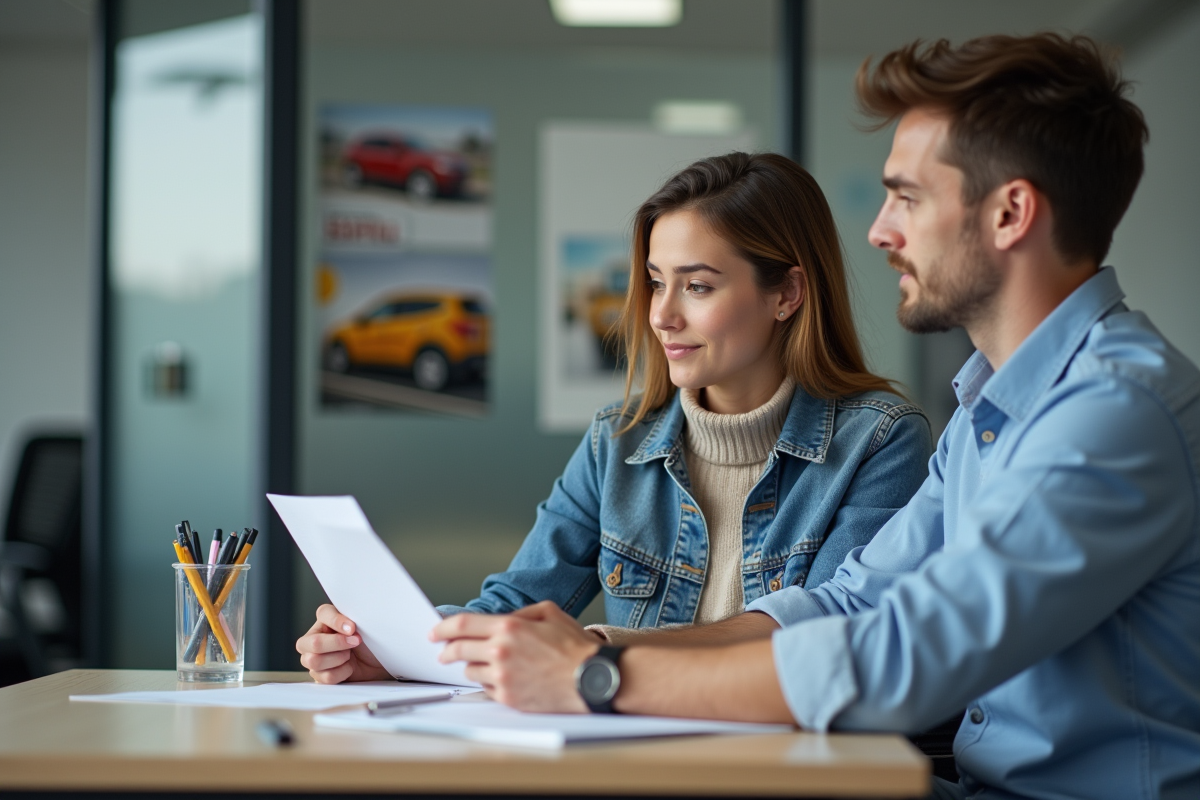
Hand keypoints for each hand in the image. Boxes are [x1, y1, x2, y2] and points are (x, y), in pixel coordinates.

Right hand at [296, 604, 389, 683]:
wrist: (379, 664)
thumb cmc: (370, 642)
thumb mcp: (363, 625)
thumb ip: (353, 618)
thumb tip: (348, 626)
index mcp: (325, 620)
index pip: (323, 613)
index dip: (337, 621)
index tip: (353, 628)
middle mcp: (314, 638)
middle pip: (314, 642)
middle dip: (338, 644)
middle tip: (355, 642)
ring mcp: (313, 658)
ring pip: (315, 661)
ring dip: (339, 658)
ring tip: (350, 656)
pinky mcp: (320, 676)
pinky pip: (326, 676)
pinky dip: (342, 672)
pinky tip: (349, 667)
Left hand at [431, 601, 597, 712]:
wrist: (591, 678)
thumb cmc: (574, 646)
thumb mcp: (549, 612)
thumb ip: (520, 612)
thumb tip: (502, 619)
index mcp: (509, 627)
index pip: (462, 625)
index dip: (443, 628)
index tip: (434, 632)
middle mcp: (500, 652)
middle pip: (459, 650)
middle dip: (447, 651)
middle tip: (443, 653)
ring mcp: (503, 678)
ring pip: (470, 672)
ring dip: (471, 666)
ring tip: (482, 664)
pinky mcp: (508, 698)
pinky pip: (487, 689)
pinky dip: (489, 683)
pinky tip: (502, 678)